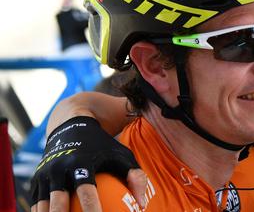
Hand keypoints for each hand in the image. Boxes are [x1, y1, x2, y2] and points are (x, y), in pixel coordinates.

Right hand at [30, 117, 145, 210]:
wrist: (71, 126)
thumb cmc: (103, 146)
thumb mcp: (122, 155)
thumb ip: (135, 176)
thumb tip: (143, 204)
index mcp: (81, 162)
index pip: (86, 193)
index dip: (92, 211)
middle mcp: (59, 169)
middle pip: (58, 205)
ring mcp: (44, 176)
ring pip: (43, 208)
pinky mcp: (35, 182)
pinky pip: (38, 207)